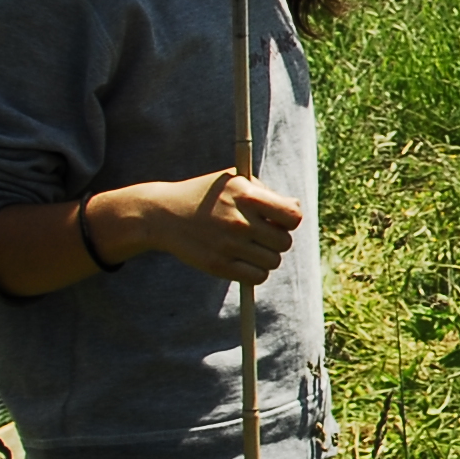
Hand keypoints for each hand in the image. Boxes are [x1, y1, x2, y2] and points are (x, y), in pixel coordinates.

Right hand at [97, 170, 304, 285]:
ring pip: (273, 262)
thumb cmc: (205, 196)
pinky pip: (257, 277)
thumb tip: (296, 209)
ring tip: (248, 246)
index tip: (277, 220)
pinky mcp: (218, 265)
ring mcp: (228, 245)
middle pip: (284, 242)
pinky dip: (255, 272)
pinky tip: (242, 260)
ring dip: (265, 256)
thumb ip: (266, 193)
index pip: (292, 216)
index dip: (289, 220)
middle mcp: (238, 220)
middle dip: (276, 239)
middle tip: (259, 234)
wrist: (163, 214)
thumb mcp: (233, 181)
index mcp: (245, 195)